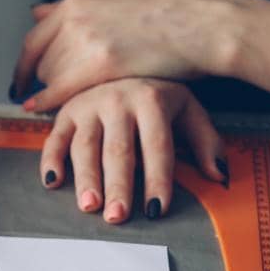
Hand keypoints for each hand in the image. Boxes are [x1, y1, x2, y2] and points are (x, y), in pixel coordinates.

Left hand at [15, 0, 231, 111]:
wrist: (201, 25)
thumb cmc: (165, 13)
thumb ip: (73, 7)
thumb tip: (35, 11)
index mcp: (77, 1)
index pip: (34, 38)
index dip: (23, 64)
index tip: (20, 79)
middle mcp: (76, 17)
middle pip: (40, 60)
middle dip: (40, 81)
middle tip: (44, 96)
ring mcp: (87, 39)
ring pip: (50, 76)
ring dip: (50, 93)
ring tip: (61, 103)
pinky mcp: (102, 64)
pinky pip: (60, 89)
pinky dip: (45, 102)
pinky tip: (38, 111)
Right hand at [39, 78, 226, 222]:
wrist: (125, 54)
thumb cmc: (157, 94)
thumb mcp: (187, 109)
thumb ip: (205, 142)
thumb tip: (218, 175)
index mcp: (151, 100)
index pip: (157, 146)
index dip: (157, 179)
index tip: (156, 209)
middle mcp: (117, 100)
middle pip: (118, 150)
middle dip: (118, 186)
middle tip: (117, 216)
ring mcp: (89, 104)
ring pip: (85, 147)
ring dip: (86, 178)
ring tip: (89, 206)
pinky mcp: (66, 111)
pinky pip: (56, 138)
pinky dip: (51, 160)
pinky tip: (54, 182)